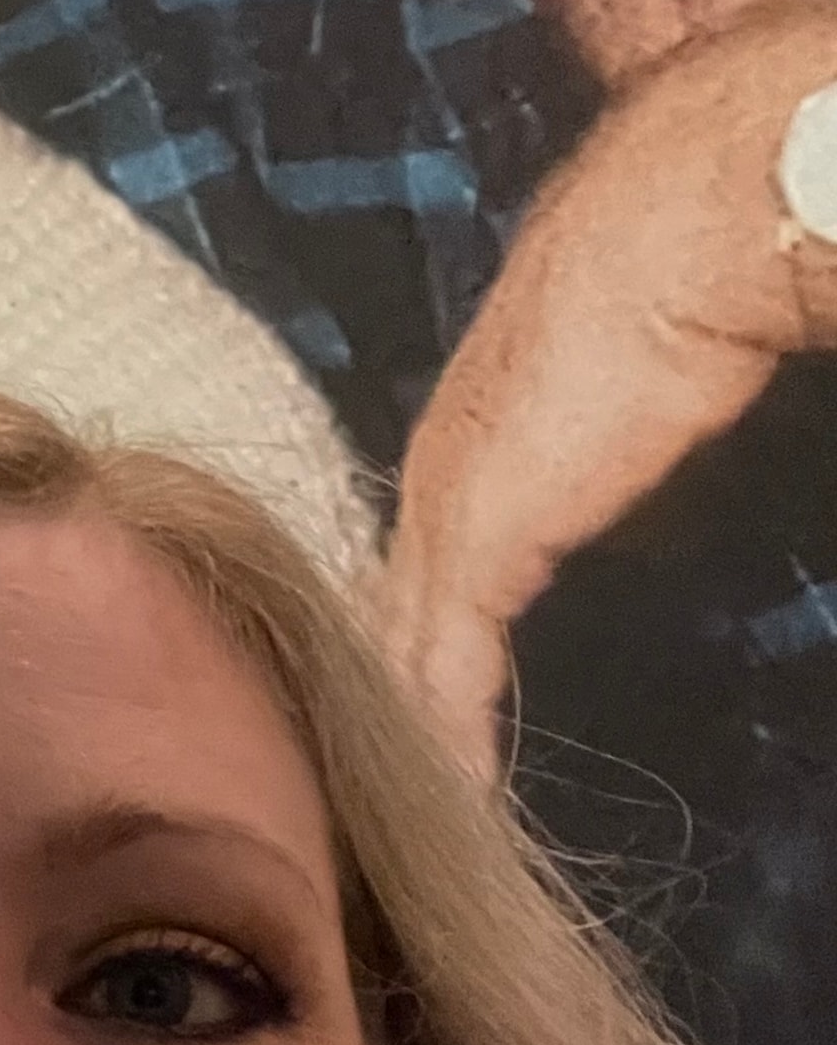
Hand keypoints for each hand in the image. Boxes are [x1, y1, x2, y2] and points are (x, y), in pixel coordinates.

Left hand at [383, 0, 836, 758]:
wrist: (678, 230)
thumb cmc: (668, 281)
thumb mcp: (618, 386)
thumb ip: (597, 437)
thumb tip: (637, 433)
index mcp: (459, 446)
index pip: (404, 569)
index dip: (400, 643)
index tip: (398, 714)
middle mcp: (427, 477)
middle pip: (379, 618)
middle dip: (372, 701)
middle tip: (366, 790)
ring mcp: (441, 507)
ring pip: (397, 651)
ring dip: (401, 736)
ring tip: (399, 815)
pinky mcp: (475, 537)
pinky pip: (441, 665)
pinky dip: (443, 739)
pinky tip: (447, 802)